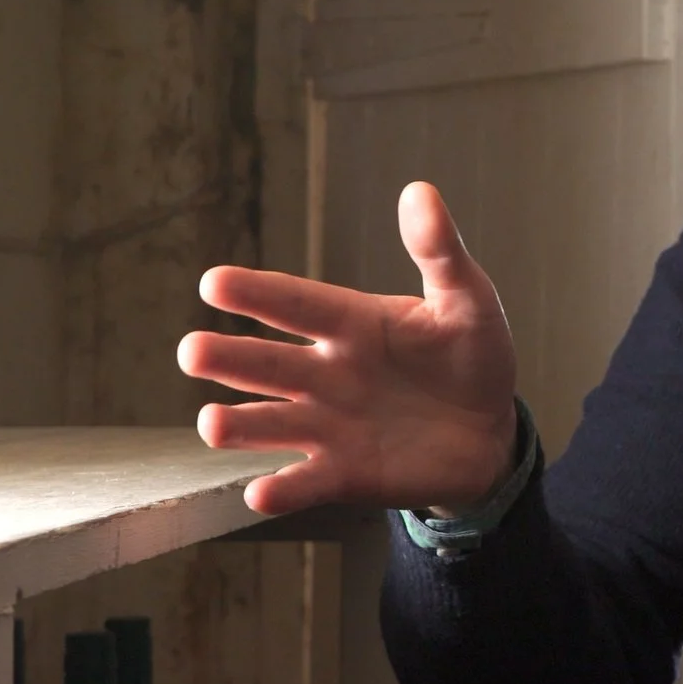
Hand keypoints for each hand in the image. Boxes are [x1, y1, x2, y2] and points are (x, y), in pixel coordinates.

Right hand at [177, 181, 518, 515]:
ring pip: (271, 423)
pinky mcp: (344, 473)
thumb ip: (440, 252)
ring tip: (211, 424)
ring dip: (240, 425)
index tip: (214, 282)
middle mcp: (326, 373)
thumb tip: (419, 191)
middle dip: (228, 358)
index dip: (258, 293)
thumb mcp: (466, 301)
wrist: (491, 433)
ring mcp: (330, 425)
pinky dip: (283, 489)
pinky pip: (307, 482)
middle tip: (191, 352)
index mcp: (351, 323)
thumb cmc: (471, 357)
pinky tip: (260, 492)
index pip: (297, 303)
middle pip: (269, 364)